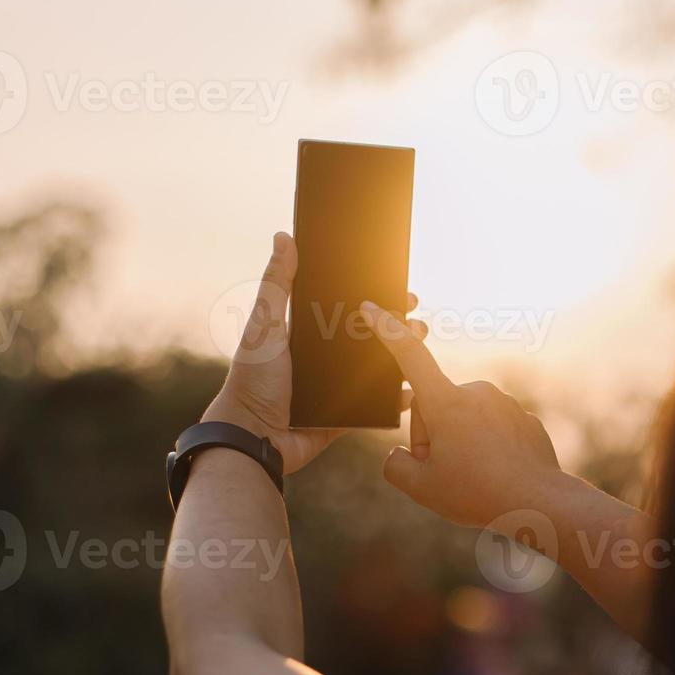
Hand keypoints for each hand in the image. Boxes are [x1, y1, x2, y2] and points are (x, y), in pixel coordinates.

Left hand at [204, 232, 421, 473]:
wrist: (253, 438)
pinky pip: (377, 406)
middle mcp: (325, 359)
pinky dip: (396, 399)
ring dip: (404, 359)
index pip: (349, 309)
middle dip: (399, 328)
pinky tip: (412, 390)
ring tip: (422, 350)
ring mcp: (337, 388)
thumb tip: (283, 236)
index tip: (402, 290)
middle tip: (420, 322)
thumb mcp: (265, 325)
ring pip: (378, 369)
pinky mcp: (344, 416)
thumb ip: (277, 283)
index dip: (376, 299)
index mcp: (308, 334)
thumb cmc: (253, 379)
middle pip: (370, 337)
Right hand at [358, 301, 564, 525]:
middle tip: (445, 472)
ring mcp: (504, 404)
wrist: (541, 503)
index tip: (373, 309)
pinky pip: (491, 430)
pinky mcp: (523, 418)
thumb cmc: (477, 494)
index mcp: (447, 402)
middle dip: (431, 437)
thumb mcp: (420, 488)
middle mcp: (477, 393)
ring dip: (459, 443)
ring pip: (464, 420)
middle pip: (434, 408)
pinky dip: (487, 449)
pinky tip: (495, 473)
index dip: (387, 332)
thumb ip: (395, 466)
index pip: (409, 357)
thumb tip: (400, 456)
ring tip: (474, 476)